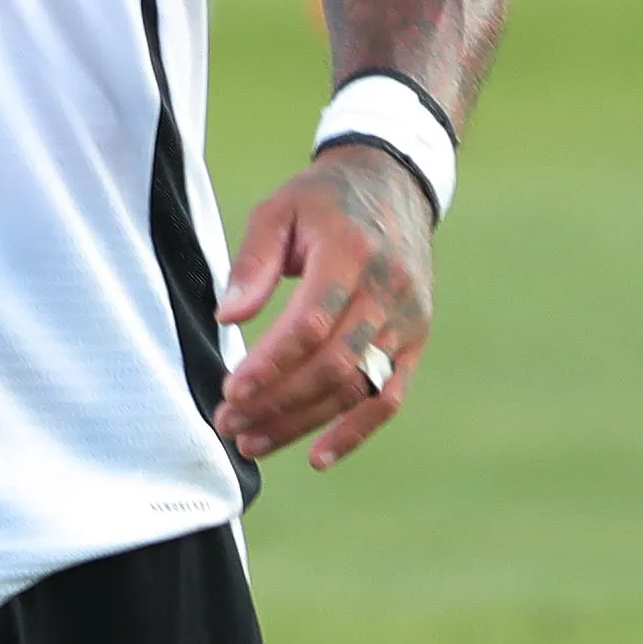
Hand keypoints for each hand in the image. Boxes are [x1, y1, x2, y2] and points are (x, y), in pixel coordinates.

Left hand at [214, 145, 434, 470]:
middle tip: (227, 422)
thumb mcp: (278, 210)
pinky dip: (355, 431)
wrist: (393, 187)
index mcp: (351, 253)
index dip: (270, 363)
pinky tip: (316, 457)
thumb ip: (252, 261)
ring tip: (251, 442)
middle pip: (333, 364)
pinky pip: (389, 397)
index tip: (230, 390)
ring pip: (356, 387)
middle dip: (277, 402)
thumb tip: (228, 316)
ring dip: (302, 422)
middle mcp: (387, 290)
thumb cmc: (322, 202)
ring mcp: (407, 320)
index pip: (311, 323)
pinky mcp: (415, 341)